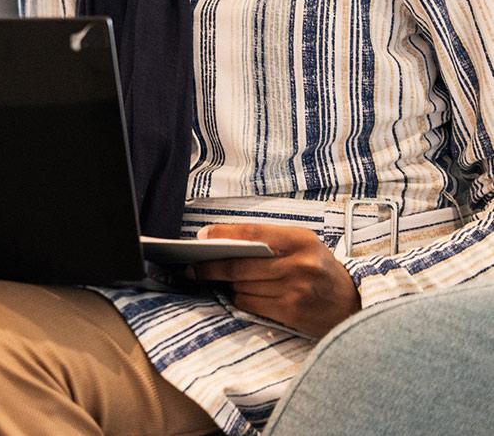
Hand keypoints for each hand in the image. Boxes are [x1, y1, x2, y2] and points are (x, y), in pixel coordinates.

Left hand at [188, 223, 360, 338]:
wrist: (353, 304)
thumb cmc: (320, 268)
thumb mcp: (302, 243)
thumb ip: (268, 239)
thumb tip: (220, 239)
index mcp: (299, 240)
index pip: (252, 233)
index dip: (222, 234)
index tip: (201, 237)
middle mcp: (298, 264)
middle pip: (241, 264)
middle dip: (211, 266)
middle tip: (192, 266)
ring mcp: (294, 290)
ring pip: (242, 285)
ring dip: (226, 284)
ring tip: (216, 279)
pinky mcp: (291, 312)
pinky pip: (251, 304)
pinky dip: (240, 299)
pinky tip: (238, 294)